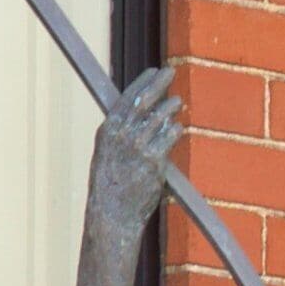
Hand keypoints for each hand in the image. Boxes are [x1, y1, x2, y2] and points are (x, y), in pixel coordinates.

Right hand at [87, 67, 180, 232]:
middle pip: (144, 100)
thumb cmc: (111, 187)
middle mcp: (122, 136)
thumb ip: (122, 135)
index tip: (152, 71)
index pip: (126, 97)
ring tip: (177, 102)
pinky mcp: (154, 161)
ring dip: (170, 107)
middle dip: (159, 82)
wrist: (112, 214)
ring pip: (160, 117)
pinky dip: (175, 130)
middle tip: (170, 72)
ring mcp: (139, 147)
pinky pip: (170, 137)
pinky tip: (177, 127)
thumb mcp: (107, 155)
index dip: (142, 81)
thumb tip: (143, 117)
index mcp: (107, 131)